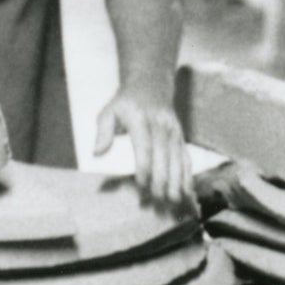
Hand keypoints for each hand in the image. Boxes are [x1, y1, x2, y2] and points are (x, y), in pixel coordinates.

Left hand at [95, 87, 193, 208]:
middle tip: (158, 199)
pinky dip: (187, 174)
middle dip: (162, 179)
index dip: (144, 167)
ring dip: (177, 181)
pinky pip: (186, 157)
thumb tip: (97, 153)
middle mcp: (160, 125)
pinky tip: (187, 190)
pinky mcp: (181, 136)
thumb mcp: (108, 111)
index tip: (142, 185)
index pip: (144, 146)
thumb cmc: (124, 103)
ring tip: (174, 200)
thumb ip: (102, 132)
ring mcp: (173, 131)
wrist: (150, 85)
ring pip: (178, 158)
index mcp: (140, 119)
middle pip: (163, 156)